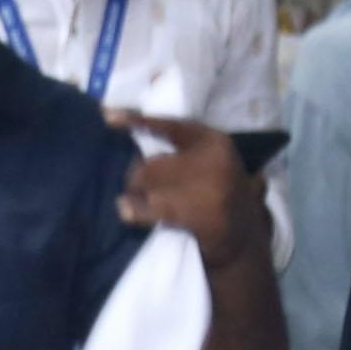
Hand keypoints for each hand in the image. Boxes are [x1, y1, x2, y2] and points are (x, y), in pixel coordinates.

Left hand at [110, 110, 271, 271]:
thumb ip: (178, 148)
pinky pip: (151, 209)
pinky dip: (134, 211)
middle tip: (137, 187)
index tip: (107, 116)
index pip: (170, 126)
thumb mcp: (208, 159)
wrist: (243, 233)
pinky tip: (128, 211)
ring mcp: (209, 190)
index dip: (137, 120)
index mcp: (214, 141)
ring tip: (139, 201)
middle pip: (149, 164)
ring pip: (147, 185)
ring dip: (136, 194)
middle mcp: (214, 161)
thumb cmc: (217, 190)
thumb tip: (132, 142)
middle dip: (136, 176)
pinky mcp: (200, 216)